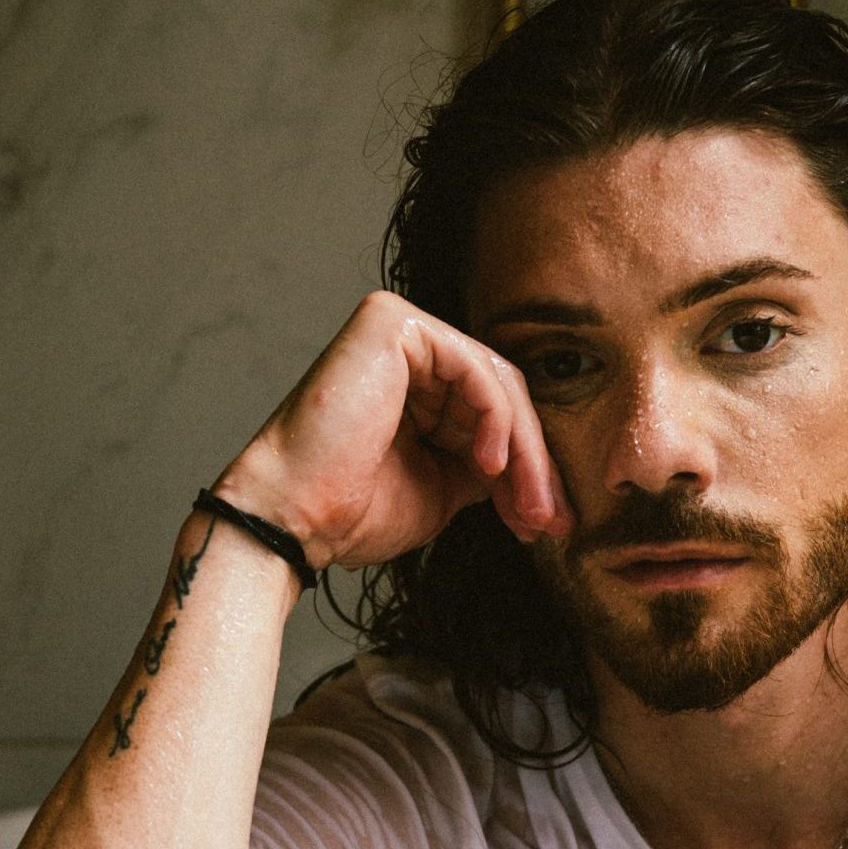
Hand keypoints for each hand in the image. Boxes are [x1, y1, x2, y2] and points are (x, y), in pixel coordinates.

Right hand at [213, 291, 573, 570]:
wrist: (296, 519)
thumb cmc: (352, 510)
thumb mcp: (443, 488)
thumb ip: (486, 468)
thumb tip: (542, 480)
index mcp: (415, 385)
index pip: (493, 413)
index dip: (528, 468)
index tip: (546, 523)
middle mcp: (408, 351)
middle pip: (502, 395)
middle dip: (534, 463)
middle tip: (551, 519)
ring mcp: (399, 331)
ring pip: (497, 384)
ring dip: (525, 451)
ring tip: (529, 505)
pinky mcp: (394, 326)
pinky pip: (475, 369)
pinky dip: (496, 419)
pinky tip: (491, 464)